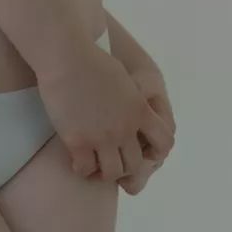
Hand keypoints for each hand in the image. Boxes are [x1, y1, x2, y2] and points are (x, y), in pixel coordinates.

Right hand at [91, 13, 175, 195]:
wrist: (66, 58)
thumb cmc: (92, 60)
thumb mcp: (124, 80)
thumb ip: (132, 101)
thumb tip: (132, 110)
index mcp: (140, 110)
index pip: (165, 142)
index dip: (156, 151)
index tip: (141, 149)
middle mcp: (125, 128)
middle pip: (135, 165)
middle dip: (125, 166)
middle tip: (112, 160)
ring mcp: (102, 137)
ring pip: (112, 173)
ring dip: (104, 171)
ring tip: (94, 163)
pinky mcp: (77, 141)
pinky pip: (84, 169)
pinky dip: (82, 168)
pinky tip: (76, 159)